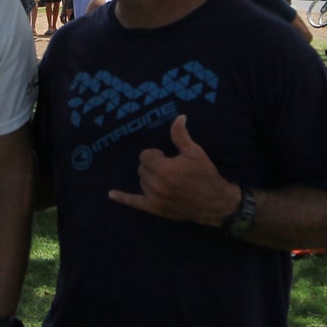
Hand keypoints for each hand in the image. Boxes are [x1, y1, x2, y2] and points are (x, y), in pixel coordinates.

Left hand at [109, 114, 238, 225]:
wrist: (214, 203)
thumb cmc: (205, 176)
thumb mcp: (195, 153)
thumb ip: (181, 136)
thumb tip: (179, 117)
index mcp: (164, 169)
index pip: (145, 155)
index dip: (155, 154)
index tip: (166, 156)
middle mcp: (156, 185)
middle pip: (142, 168)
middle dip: (152, 165)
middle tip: (168, 168)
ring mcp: (154, 198)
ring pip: (141, 181)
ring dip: (149, 178)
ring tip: (166, 180)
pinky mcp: (155, 209)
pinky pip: (134, 203)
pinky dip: (122, 198)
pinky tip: (111, 194)